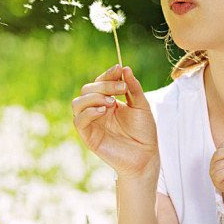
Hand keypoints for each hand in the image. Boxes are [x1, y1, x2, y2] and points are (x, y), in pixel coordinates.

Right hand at [71, 65, 157, 180]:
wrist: (146, 155)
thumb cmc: (144, 132)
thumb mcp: (142, 106)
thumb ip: (133, 88)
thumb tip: (125, 68)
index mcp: (108, 101)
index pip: (100, 82)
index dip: (107, 74)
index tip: (119, 69)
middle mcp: (97, 110)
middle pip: (87, 89)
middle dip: (103, 85)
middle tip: (121, 88)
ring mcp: (91, 123)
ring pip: (77, 103)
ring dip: (93, 97)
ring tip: (111, 102)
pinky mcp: (88, 136)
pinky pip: (78, 121)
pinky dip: (88, 112)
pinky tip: (103, 111)